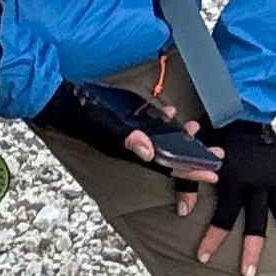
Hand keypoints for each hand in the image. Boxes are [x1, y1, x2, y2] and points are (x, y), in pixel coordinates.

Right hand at [43, 81, 219, 181]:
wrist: (55, 101)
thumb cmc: (80, 114)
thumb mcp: (106, 127)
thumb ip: (128, 140)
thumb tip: (151, 153)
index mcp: (131, 152)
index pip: (168, 166)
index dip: (191, 171)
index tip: (214, 174)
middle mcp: (133, 147)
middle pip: (170, 157)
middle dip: (194, 157)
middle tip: (219, 155)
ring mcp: (128, 134)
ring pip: (162, 142)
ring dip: (182, 139)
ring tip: (199, 132)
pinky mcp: (123, 121)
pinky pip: (148, 126)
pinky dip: (163, 121)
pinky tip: (172, 112)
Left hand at [189, 115, 275, 275]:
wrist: (242, 109)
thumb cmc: (214, 132)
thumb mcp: (195, 152)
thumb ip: (188, 182)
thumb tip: (183, 213)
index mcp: (234, 180)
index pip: (223, 217)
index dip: (213, 238)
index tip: (203, 258)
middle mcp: (258, 183)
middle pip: (256, 223)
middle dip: (252, 250)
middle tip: (249, 274)